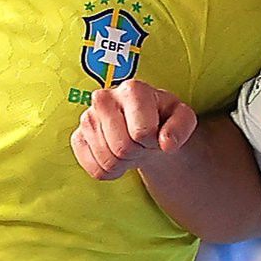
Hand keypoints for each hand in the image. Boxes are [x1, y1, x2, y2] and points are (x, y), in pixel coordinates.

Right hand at [71, 80, 196, 180]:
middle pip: (122, 148)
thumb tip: (167, 143)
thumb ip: (182, 127)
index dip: (153, 140)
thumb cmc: (162, 118)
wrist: (144, 126)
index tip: (155, 133)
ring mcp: (87, 118)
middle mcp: (103, 98)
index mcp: (132, 89)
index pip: (141, 132)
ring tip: (130, 147)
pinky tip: (116, 155)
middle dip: (138, 152)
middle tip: (142, 143)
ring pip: (107, 162)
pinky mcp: (78, 138)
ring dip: (124, 162)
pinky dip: (109, 171)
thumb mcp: (182, 118)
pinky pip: (94, 169)